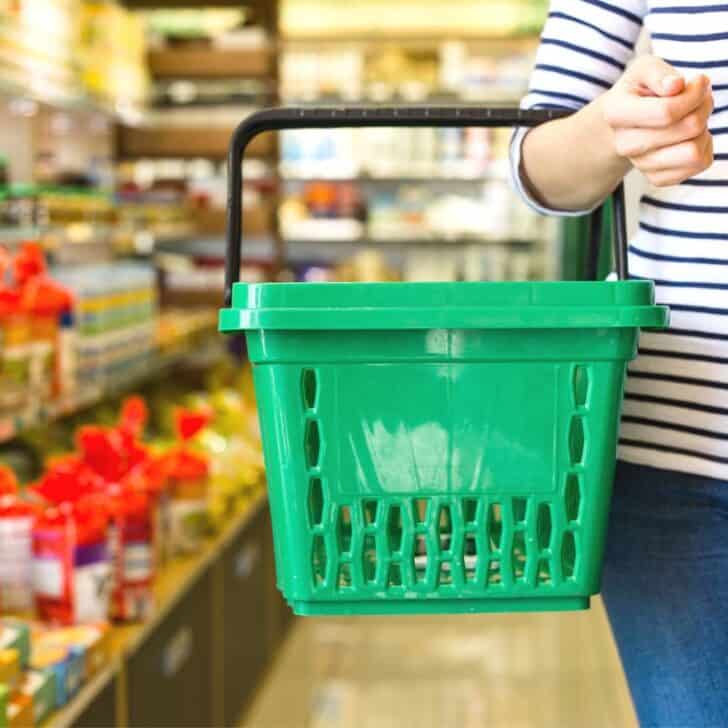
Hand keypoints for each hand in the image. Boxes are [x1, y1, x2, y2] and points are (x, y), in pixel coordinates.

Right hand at [601, 56, 713, 186]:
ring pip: (695, 152)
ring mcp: (641, 165)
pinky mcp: (658, 178)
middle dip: (703, 107)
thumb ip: (658, 72)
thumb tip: (675, 86)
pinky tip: (689, 136)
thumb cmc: (640, 92)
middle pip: (689, 128)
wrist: (627, 123)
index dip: (694, 94)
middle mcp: (625, 145)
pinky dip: (704, 147)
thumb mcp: (644, 69)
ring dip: (704, 130)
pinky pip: (700, 164)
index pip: (667, 112)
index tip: (698, 81)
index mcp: (616, 114)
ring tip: (692, 117)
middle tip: (697, 98)